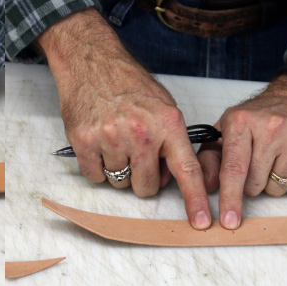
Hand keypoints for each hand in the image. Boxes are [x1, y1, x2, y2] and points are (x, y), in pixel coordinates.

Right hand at [37, 8, 211, 229]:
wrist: (91, 63)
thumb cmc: (128, 85)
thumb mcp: (163, 106)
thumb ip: (170, 142)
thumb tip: (169, 177)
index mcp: (167, 124)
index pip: (187, 170)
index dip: (195, 200)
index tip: (201, 222)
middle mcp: (141, 133)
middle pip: (146, 186)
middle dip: (142, 178)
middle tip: (135, 156)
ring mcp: (111, 138)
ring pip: (119, 183)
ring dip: (118, 170)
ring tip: (114, 141)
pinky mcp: (85, 142)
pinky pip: (95, 176)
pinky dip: (97, 167)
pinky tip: (99, 144)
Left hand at [197, 73, 286, 228]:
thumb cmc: (257, 118)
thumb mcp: (226, 130)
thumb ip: (209, 157)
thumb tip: (206, 187)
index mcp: (241, 121)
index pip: (233, 169)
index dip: (229, 198)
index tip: (227, 221)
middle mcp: (270, 127)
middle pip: (254, 185)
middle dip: (251, 184)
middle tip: (257, 162)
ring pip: (278, 189)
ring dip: (273, 183)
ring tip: (276, 158)